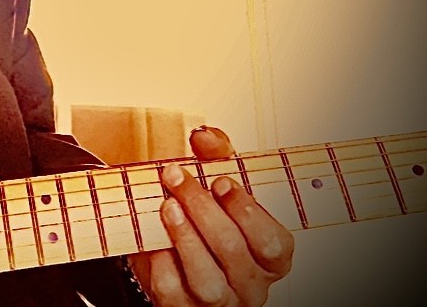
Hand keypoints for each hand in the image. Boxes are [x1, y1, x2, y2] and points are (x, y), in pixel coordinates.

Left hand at [128, 126, 293, 305]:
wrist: (171, 255)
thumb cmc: (206, 219)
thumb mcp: (217, 185)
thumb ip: (217, 155)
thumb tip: (205, 136)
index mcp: (269, 258)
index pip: (272, 242)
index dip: (245, 210)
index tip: (219, 181)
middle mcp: (250, 285)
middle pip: (233, 250)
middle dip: (201, 208)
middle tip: (176, 178)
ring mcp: (219, 302)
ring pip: (207, 279)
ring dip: (183, 235)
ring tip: (167, 206)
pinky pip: (172, 290)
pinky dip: (161, 261)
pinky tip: (154, 240)